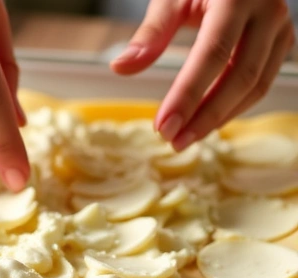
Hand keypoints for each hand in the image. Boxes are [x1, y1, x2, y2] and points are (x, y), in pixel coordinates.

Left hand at [111, 0, 295, 150]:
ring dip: (221, 117)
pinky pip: (262, 81)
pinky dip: (235, 105)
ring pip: (257, 84)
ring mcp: (280, 28)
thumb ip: (150, 33)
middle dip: (206, 115)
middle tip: (173, 141)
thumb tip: (120, 67)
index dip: (189, 94)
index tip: (163, 125)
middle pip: (241, 76)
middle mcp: (268, 11)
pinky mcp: (282, 41)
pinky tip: (206, 120)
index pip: (213, 55)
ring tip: (186, 137)